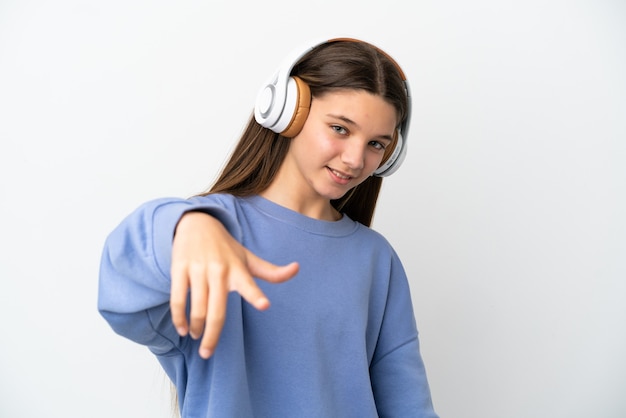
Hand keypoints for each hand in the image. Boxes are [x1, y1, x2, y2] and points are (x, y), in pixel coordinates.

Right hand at [170, 211, 298, 358]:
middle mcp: (219, 270)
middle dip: (212, 336)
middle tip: (208, 353)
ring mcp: (198, 269)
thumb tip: (297, 268)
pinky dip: (179, 317)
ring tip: (197, 337)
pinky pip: (178, 298)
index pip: (250, 284)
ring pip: (197, 308)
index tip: (265, 305)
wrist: (197, 223)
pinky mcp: (180, 269)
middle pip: (217, 311)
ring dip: (196, 328)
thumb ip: (270, 271)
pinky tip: (182, 328)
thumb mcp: (248, 258)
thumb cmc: (226, 247)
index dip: (257, 295)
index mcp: (238, 270)